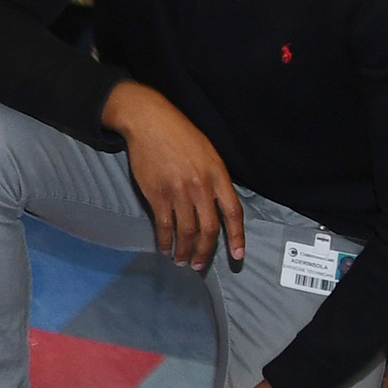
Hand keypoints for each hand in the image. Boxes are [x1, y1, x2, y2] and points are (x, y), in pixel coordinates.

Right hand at [104, 78, 246, 269]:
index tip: (237, 256)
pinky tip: (165, 247)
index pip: (233, 212)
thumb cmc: (181, 135)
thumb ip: (216, 180)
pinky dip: (165, 240)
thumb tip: (219, 208)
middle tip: (200, 266)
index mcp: (218, 174)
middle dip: (205, 251)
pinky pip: (164, 224)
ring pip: (186, 231)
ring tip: (182, 261)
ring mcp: (178, 191)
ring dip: (184, 251)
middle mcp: (201, 185)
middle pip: (209, 228)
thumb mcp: (209, 153)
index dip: (236, 237)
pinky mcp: (157, 193)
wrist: (150, 122)